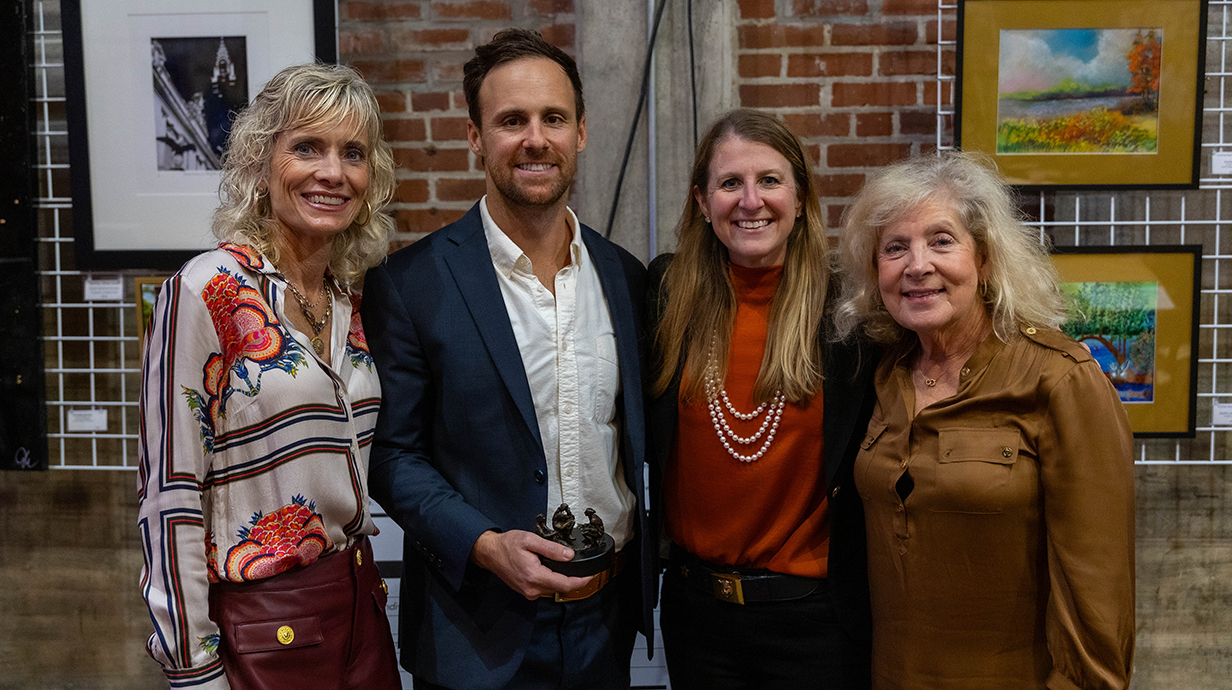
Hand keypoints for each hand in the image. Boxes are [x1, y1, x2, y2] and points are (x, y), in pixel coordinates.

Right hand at [469, 530, 593, 599]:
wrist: (490, 553)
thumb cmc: (507, 545)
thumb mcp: (530, 540)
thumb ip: (551, 549)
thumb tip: (570, 556)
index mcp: (534, 576)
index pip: (565, 584)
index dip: (581, 581)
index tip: (592, 576)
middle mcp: (532, 589)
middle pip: (561, 588)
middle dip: (575, 580)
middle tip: (585, 570)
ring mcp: (528, 592)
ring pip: (554, 590)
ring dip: (563, 581)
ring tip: (571, 569)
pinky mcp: (527, 591)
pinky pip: (545, 589)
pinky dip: (553, 582)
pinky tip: (554, 571)